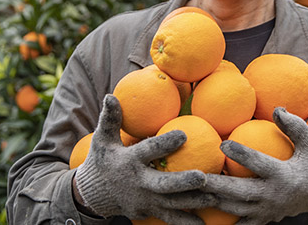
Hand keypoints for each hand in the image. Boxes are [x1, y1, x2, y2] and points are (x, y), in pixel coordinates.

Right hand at [74, 94, 215, 223]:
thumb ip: (110, 119)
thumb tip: (111, 96)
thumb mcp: (102, 139)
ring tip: (215, 198)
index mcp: (129, 162)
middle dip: (183, 182)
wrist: (92, 195)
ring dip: (193, 202)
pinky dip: (186, 223)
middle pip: (163, 184)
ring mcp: (145, 201)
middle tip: (203, 177)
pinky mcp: (149, 213)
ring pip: (172, 204)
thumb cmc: (102, 160)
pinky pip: (170, 219)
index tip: (183, 134)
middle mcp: (139, 183)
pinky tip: (205, 224)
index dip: (164, 143)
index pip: (148, 151)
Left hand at [202, 107, 307, 223]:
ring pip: (235, 210)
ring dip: (213, 201)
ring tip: (194, 190)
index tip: (222, 143)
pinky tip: (204, 212)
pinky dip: (223, 219)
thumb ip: (294, 126)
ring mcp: (268, 211)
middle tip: (194, 175)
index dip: (241, 153)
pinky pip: (241, 223)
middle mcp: (274, 196)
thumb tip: (276, 109)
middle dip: (215, 185)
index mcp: (285, 176)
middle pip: (239, 192)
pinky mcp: (265, 219)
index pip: (259, 164)